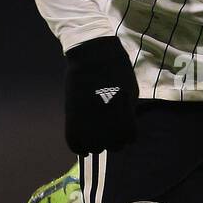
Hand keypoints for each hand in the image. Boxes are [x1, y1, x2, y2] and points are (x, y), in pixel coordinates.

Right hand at [64, 35, 138, 153]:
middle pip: (114, 146)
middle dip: (113, 142)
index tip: (124, 132)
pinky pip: (75, 143)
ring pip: (95, 147)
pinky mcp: (72, 116)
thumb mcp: (131, 91)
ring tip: (95, 135)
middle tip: (109, 133)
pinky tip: (82, 143)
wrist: (93, 54)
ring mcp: (88, 118)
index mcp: (124, 112)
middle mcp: (107, 118)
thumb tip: (124, 131)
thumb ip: (129, 113)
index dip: (127, 137)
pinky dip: (79, 147)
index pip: (129, 139)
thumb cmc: (116, 70)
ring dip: (96, 145)